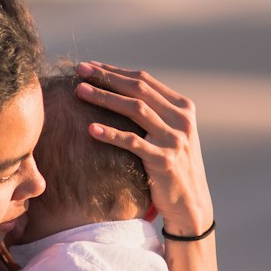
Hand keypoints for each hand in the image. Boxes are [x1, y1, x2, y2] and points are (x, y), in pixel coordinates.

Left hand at [75, 61, 212, 236]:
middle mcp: (181, 119)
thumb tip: (118, 91)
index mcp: (182, 107)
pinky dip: (111, 133)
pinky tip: (90, 129)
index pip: (144, 80)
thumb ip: (155, 113)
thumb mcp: (170, 134)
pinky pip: (132, 142)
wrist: (191, 204)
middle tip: (80, 70)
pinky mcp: (164, 160)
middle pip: (138, 89)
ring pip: (135, 109)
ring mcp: (174, 139)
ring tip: (80, 91)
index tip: (90, 66)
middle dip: (106, 77)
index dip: (115, 71)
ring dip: (105, 98)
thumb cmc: (174, 167)